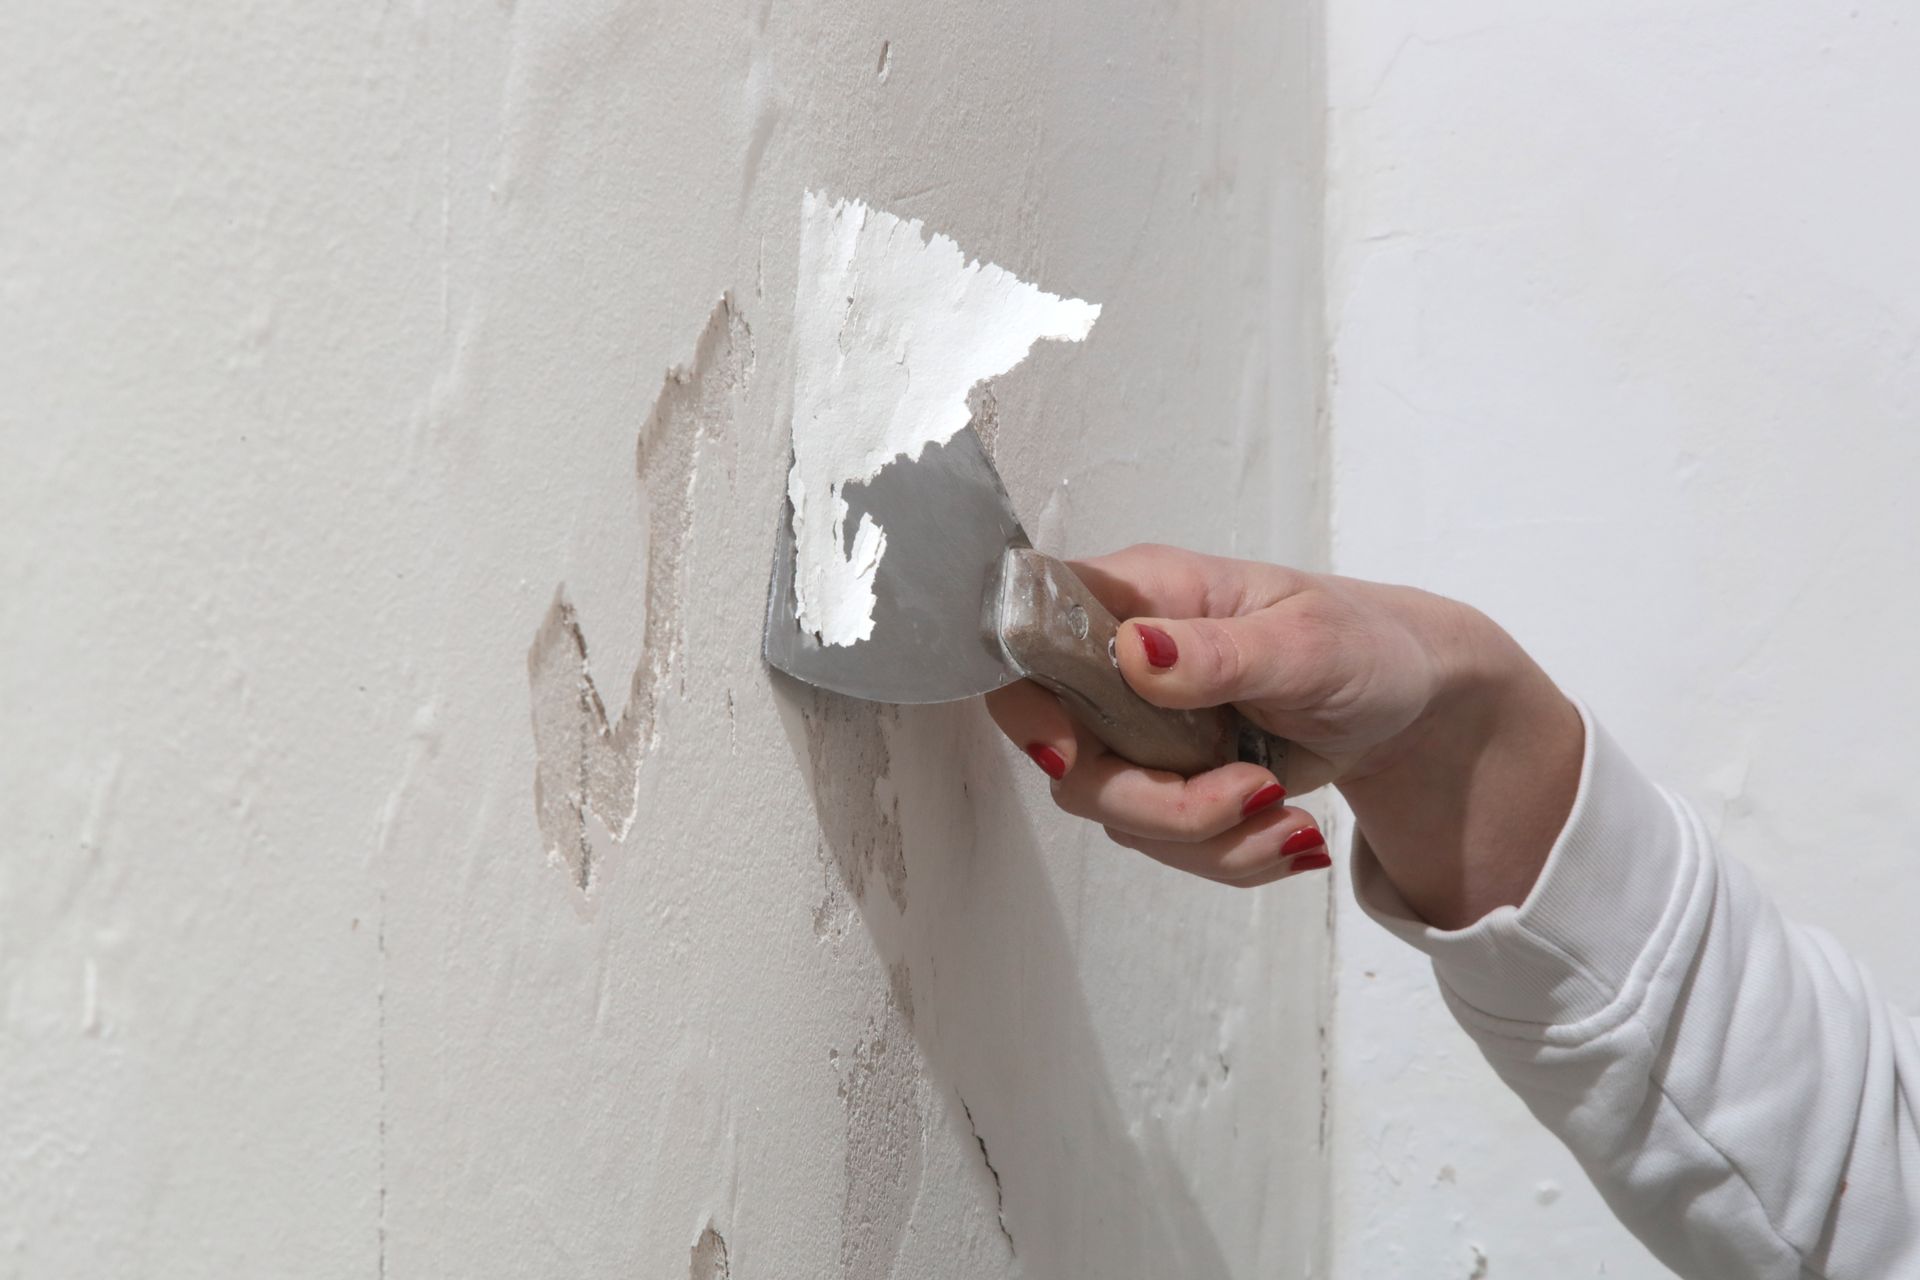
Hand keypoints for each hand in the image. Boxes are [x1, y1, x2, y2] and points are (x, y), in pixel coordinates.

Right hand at [984, 544, 1582, 921]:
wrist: (1409, 705)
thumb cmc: (1364, 645)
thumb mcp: (1308, 642)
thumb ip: (1220, 652)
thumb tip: (1137, 649)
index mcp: (1140, 598)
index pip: (1033, 639)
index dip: (1029, 704)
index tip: (1071, 751)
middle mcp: (1121, 664)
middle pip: (1067, 757)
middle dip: (1157, 803)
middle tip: (1250, 793)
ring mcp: (1140, 730)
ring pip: (1117, 813)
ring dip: (1207, 838)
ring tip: (1289, 817)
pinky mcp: (1169, 782)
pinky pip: (1168, 845)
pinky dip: (1231, 858)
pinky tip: (1289, 834)